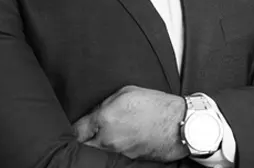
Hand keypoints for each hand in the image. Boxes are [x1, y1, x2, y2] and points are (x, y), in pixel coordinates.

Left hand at [72, 85, 187, 160]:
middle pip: (84, 147)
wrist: (180, 124)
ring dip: (98, 145)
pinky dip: (114, 149)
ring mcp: (120, 153)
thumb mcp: (126, 92)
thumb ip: (105, 103)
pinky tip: (121, 138)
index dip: (73, 127)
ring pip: (99, 153)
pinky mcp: (131, 160)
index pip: (76, 131)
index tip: (73, 125)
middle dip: (83, 140)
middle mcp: (110, 141)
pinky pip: (115, 156)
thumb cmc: (156, 104)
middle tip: (85, 132)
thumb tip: (94, 112)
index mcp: (106, 120)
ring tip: (107, 133)